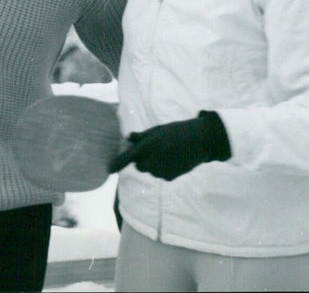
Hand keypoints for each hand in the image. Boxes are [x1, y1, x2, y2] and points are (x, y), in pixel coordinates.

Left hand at [108, 112, 230, 180]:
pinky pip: (161, 175)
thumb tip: (129, 138)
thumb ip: (142, 136)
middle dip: (142, 160)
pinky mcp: (170, 178)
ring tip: (166, 152)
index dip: (117, 163)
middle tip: (152, 149)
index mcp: (147, 147)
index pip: (128, 158)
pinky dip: (164, 169)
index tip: (108, 169)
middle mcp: (152, 161)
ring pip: (151, 171)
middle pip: (139, 166)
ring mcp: (161, 171)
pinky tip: (173, 159)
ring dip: (154, 164)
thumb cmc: (177, 131)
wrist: (200, 141)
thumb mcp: (158, 129)